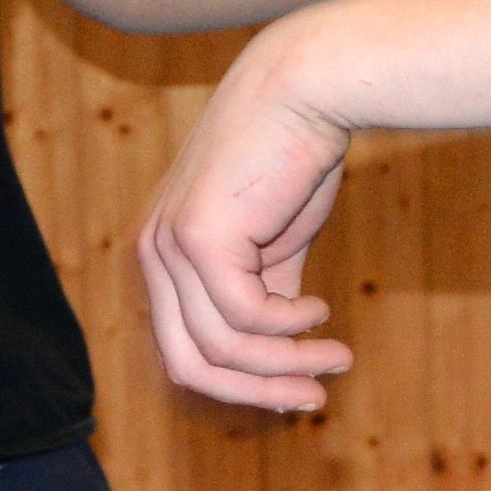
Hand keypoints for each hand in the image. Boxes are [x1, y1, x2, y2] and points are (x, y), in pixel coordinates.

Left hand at [137, 41, 363, 411]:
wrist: (302, 91)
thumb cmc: (293, 157)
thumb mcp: (278, 240)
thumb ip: (269, 292)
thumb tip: (286, 352)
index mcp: (162, 259)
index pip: (184, 352)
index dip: (241, 386)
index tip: (301, 394)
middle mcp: (151, 256)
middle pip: (190, 364)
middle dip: (258, 391)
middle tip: (318, 400)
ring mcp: (168, 248)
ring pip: (221, 346)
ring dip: (286, 363)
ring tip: (338, 356)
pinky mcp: (199, 237)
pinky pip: (243, 313)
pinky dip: (288, 326)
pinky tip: (320, 311)